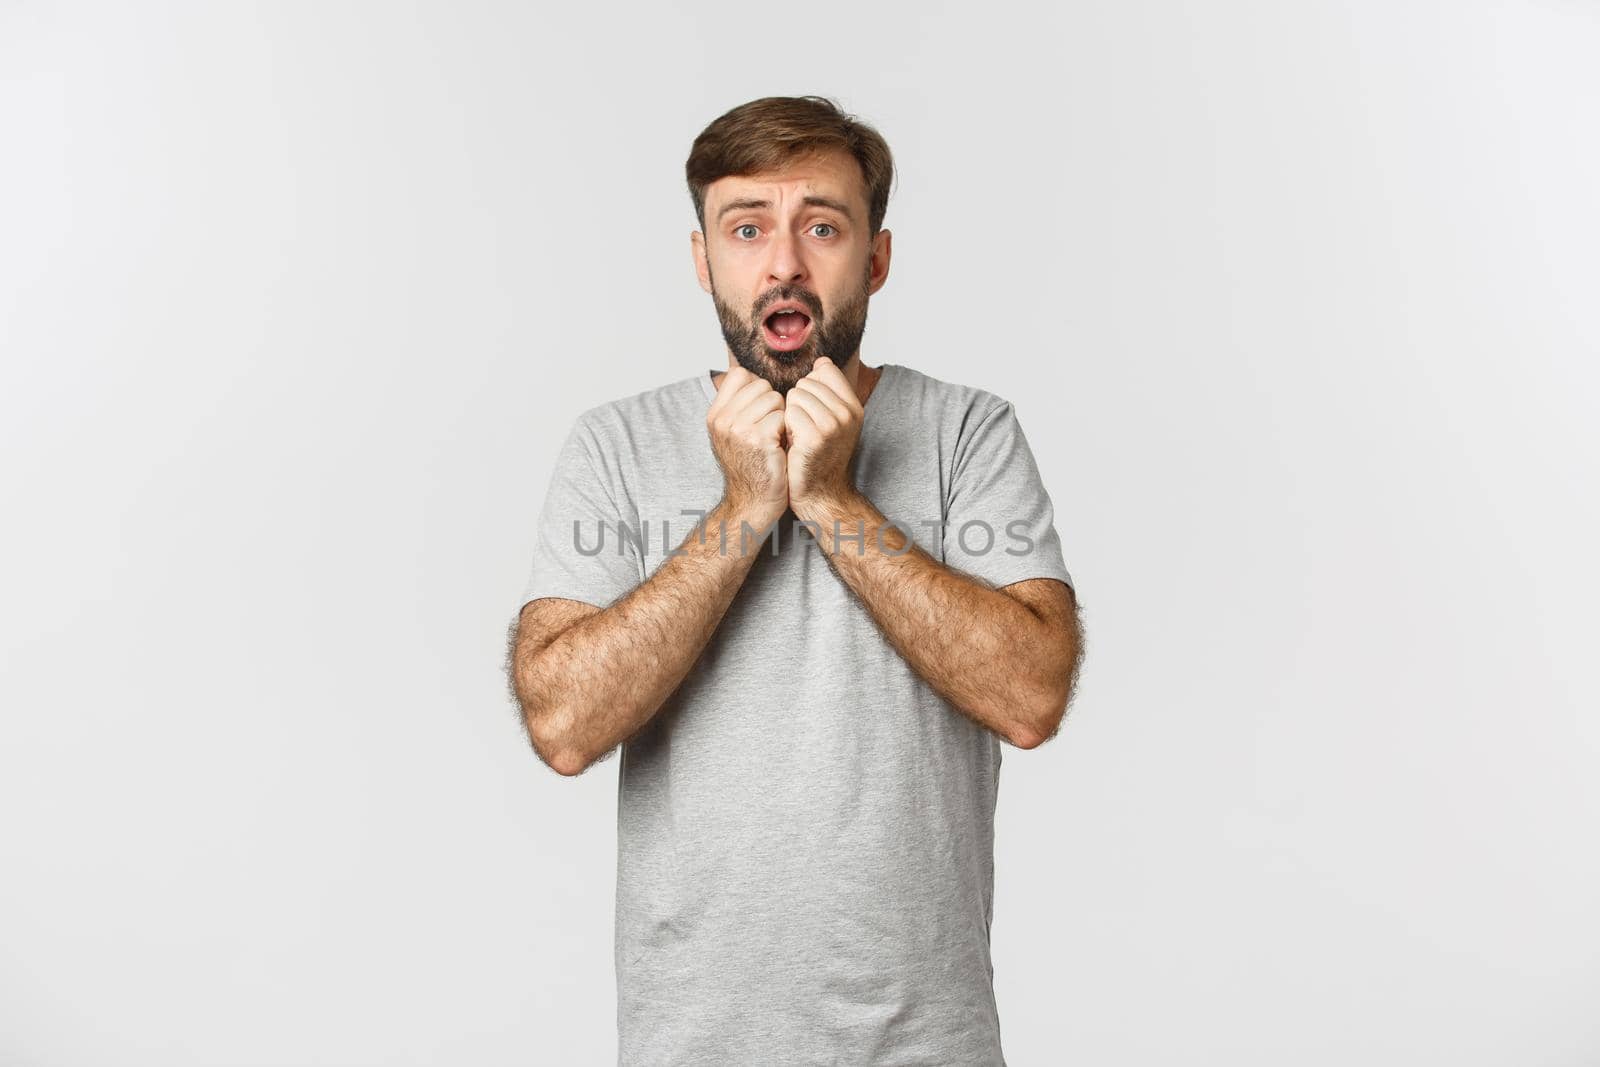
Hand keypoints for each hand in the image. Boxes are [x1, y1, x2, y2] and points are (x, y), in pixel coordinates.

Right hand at [706, 367, 787, 525]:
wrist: (753, 503)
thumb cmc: (752, 466)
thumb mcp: (733, 433)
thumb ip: (739, 405)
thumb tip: (752, 376)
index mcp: (715, 414)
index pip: (739, 375)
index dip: (757, 388)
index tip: (761, 412)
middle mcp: (722, 419)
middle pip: (761, 385)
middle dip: (773, 403)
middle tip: (770, 429)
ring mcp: (738, 428)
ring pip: (775, 399)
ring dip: (782, 416)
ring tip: (775, 438)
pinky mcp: (758, 439)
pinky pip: (783, 416)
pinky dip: (788, 430)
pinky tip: (781, 447)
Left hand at [782, 357, 863, 513]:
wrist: (819, 494)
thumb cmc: (818, 456)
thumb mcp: (832, 420)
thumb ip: (828, 390)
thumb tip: (821, 362)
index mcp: (854, 406)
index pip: (825, 370)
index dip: (810, 388)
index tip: (812, 412)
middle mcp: (848, 414)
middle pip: (807, 382)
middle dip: (798, 402)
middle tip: (804, 428)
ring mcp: (833, 425)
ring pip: (796, 395)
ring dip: (790, 414)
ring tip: (798, 435)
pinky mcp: (815, 437)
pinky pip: (789, 412)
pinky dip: (785, 426)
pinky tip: (792, 443)